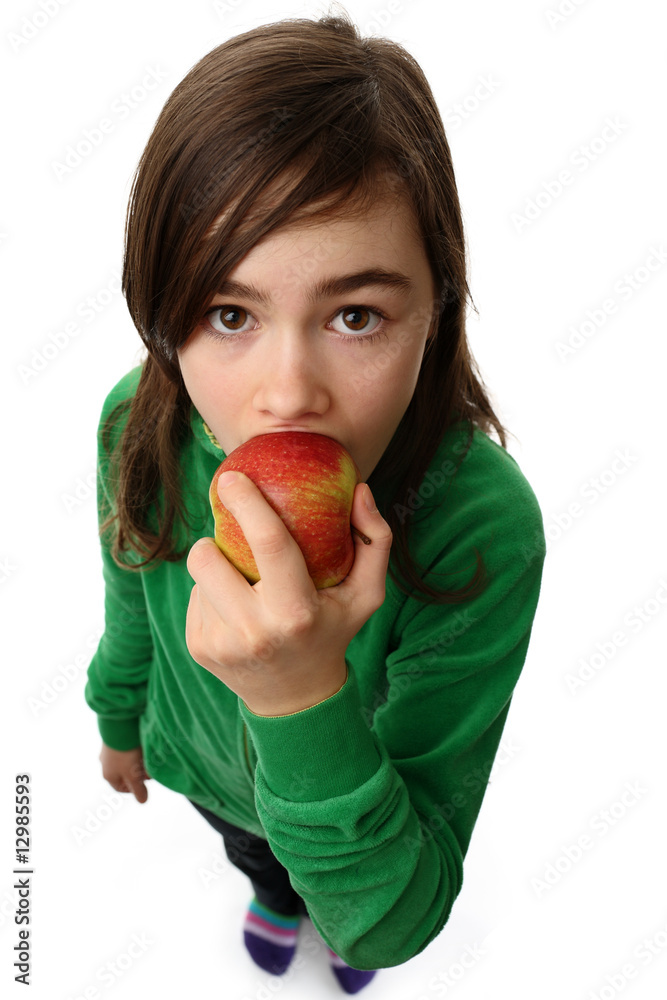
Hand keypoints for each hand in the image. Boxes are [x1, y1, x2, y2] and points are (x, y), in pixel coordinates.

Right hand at [99, 743, 150, 803]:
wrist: (119, 727)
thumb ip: (138, 789)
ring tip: (149, 760)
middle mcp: (106, 763)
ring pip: (127, 761)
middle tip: (150, 772)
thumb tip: (142, 801)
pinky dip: (136, 750)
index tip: (144, 786)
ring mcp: (110, 750)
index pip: (120, 788)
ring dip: (139, 762)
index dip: (133, 789)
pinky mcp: (116, 739)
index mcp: (108, 775)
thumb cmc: (125, 755)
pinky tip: (144, 748)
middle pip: (125, 774)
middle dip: (139, 774)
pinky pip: (127, 748)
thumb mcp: (134, 775)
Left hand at [185, 474, 391, 715]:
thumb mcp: (367, 594)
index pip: (268, 543)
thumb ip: (376, 539)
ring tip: (245, 582)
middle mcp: (254, 631)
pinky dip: (214, 593)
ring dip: (218, 566)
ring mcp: (221, 644)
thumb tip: (359, 489)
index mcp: (296, 612)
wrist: (295, 698)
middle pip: (209, 557)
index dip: (248, 503)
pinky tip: (237, 610)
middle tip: (233, 533)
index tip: (232, 477)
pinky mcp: (199, 648)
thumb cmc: (334, 632)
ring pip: (200, 574)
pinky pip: (196, 597)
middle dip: (216, 535)